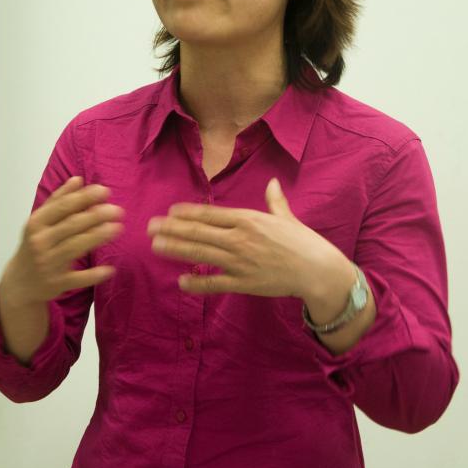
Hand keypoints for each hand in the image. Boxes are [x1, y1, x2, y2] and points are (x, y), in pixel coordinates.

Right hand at [0, 176, 122, 305]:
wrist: (19, 283)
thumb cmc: (34, 246)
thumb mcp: (39, 221)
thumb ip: (58, 200)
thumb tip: (78, 179)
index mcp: (36, 223)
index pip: (62, 207)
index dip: (84, 198)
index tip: (105, 191)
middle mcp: (40, 242)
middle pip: (71, 226)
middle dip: (96, 216)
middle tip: (118, 210)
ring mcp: (48, 263)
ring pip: (75, 247)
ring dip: (98, 237)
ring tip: (118, 228)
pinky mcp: (57, 283)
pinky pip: (78, 279)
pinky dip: (93, 275)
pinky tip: (110, 269)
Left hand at [146, 178, 350, 302]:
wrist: (318, 270)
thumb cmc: (304, 242)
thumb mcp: (287, 218)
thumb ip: (275, 201)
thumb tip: (272, 183)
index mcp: (249, 219)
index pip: (211, 214)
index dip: (188, 213)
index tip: (169, 211)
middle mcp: (240, 238)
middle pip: (199, 232)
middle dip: (172, 229)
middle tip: (150, 228)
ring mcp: (240, 262)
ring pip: (201, 254)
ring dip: (176, 249)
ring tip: (155, 246)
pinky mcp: (244, 283)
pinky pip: (215, 283)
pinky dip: (197, 283)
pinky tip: (181, 282)